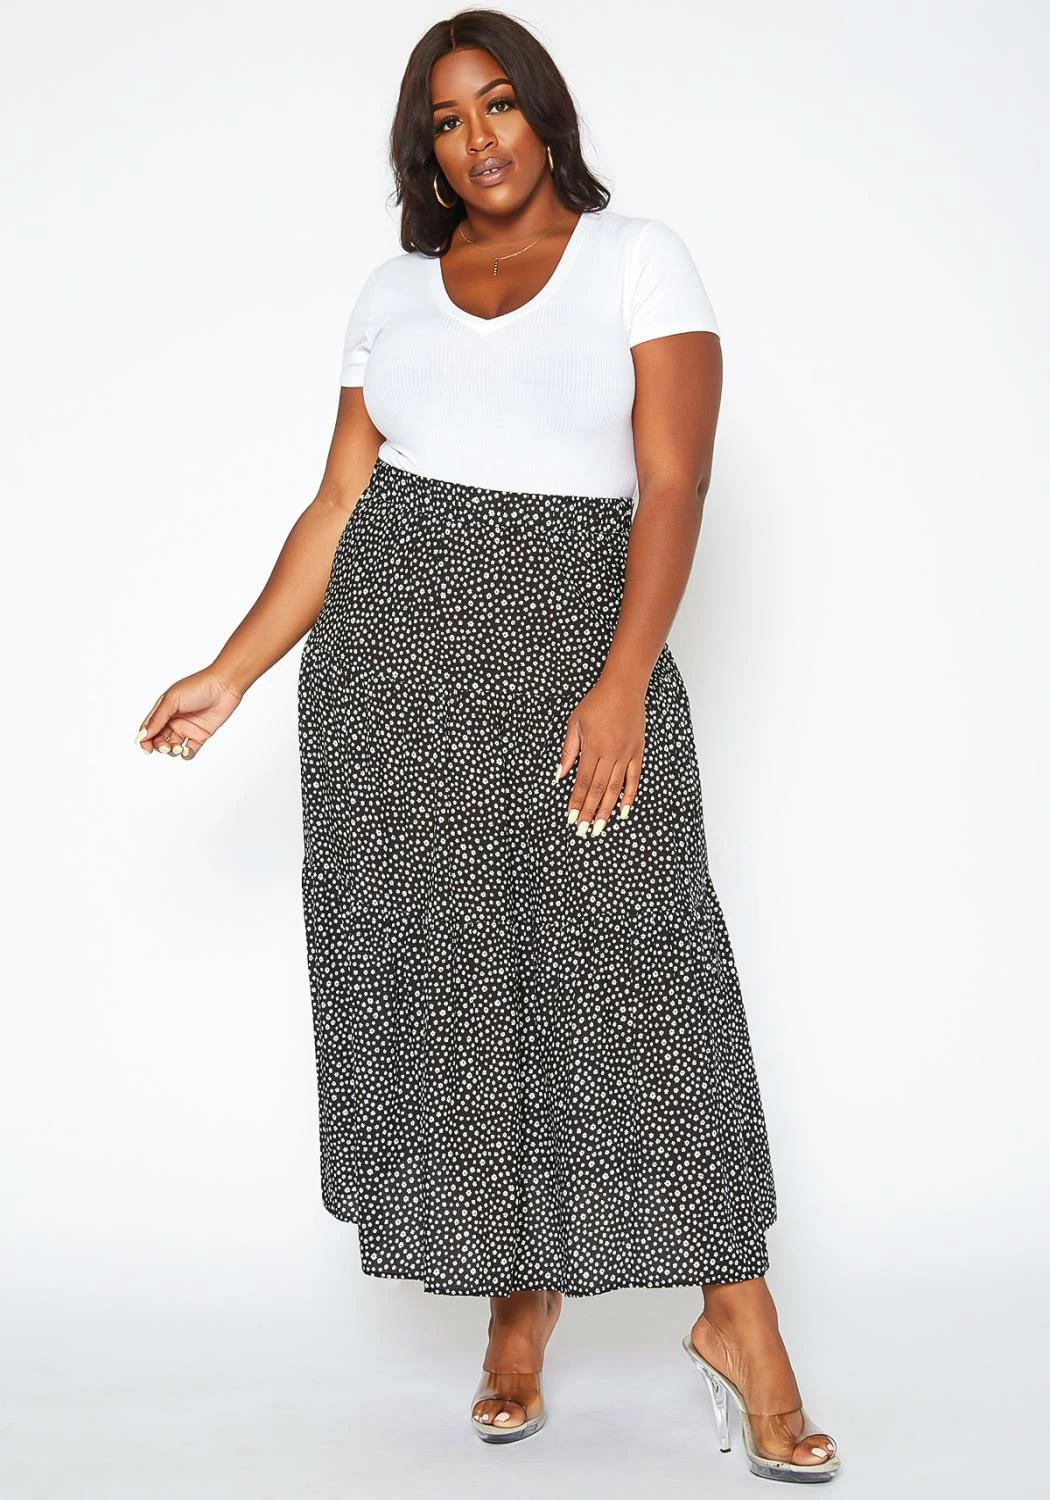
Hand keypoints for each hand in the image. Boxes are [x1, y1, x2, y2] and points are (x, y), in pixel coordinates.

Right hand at [134, 668, 243, 760]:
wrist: (224, 686)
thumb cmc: (197, 687)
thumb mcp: (172, 701)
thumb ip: (157, 719)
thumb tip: (142, 736)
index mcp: (163, 710)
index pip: (149, 728)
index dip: (145, 740)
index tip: (146, 748)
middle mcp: (174, 720)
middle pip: (159, 739)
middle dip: (159, 746)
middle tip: (165, 746)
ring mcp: (187, 728)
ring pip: (172, 747)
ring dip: (171, 752)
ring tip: (177, 748)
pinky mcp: (201, 735)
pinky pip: (190, 751)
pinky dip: (186, 755)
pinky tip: (187, 751)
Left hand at [556, 672, 645, 834]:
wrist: (624, 688)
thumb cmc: (596, 703)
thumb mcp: (575, 723)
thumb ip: (568, 751)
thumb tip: (559, 775)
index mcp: (593, 747)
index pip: (582, 781)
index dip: (577, 802)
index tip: (571, 818)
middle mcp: (611, 754)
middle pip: (598, 789)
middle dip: (590, 812)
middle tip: (584, 831)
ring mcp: (626, 754)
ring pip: (615, 788)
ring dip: (607, 810)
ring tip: (600, 827)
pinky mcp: (638, 752)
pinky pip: (634, 779)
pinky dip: (629, 796)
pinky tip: (623, 811)